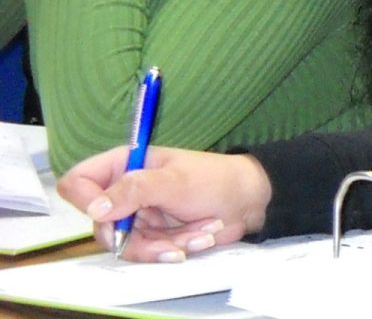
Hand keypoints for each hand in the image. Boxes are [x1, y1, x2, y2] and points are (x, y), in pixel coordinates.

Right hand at [57, 146, 270, 262]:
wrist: (249, 201)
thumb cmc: (214, 179)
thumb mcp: (175, 181)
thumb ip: (134, 190)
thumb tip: (96, 209)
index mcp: (122, 165)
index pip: (78, 182)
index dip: (85, 200)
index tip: (109, 215)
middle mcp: (123, 191)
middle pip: (100, 224)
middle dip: (136, 236)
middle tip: (167, 239)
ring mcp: (137, 216)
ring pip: (125, 244)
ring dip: (164, 244)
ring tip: (200, 232)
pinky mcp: (152, 236)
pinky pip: (148, 252)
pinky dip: (175, 248)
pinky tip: (202, 236)